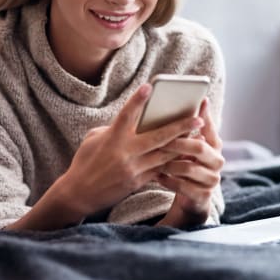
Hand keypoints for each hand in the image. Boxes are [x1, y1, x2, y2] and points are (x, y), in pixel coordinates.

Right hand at [57, 84, 204, 218]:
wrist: (80, 193)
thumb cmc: (85, 161)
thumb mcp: (94, 139)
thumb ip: (113, 128)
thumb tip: (132, 122)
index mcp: (112, 138)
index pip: (126, 114)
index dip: (137, 100)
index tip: (149, 86)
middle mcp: (125, 152)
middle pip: (158, 137)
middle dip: (180, 127)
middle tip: (198, 118)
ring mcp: (133, 168)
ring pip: (165, 155)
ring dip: (183, 145)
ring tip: (200, 137)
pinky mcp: (138, 182)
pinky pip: (160, 169)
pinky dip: (173, 161)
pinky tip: (186, 156)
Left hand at [155, 98, 224, 226]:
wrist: (190, 197)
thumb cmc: (185, 164)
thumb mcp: (187, 147)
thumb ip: (185, 130)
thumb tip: (172, 105)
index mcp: (214, 146)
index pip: (210, 128)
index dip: (204, 116)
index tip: (200, 101)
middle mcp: (217, 161)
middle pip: (199, 147)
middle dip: (178, 143)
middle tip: (161, 140)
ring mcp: (212, 180)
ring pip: (188, 168)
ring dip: (169, 163)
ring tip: (155, 160)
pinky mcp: (203, 196)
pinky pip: (182, 186)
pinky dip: (168, 180)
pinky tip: (157, 175)